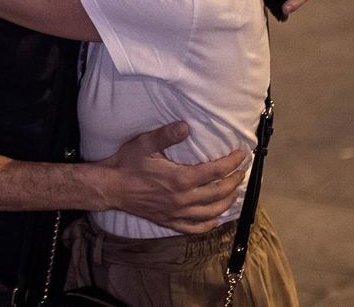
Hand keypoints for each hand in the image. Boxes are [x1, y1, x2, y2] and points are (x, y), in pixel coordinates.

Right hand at [88, 122, 246, 233]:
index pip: (216, 171)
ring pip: (212, 211)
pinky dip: (209, 224)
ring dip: (228, 201)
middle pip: (219, 192)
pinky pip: (195, 227)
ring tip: (235, 191)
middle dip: (235, 181)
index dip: (232, 162)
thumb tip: (187, 126)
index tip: (242, 155)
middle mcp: (183, 199)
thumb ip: (167, 135)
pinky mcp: (169, 222)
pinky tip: (216, 218)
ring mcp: (177, 213)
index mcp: (180, 179)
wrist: (111, 187)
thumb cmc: (128, 163)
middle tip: (242, 171)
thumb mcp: (146, 144)